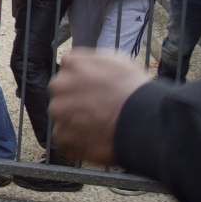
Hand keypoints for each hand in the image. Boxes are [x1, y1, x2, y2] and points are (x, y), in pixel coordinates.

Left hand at [47, 49, 150, 164]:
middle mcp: (59, 86)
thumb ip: (90, 61)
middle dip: (73, 100)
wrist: (141, 120)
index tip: (93, 90)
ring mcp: (59, 111)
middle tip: (95, 110)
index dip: (81, 81)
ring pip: (61, 116)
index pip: (68, 70)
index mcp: (72, 65)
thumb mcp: (115, 60)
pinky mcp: (62, 135)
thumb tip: (77, 63)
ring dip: (73, 121)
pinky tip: (92, 140)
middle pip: (61, 93)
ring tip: (96, 128)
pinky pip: (63, 138)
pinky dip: (74, 141)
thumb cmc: (133, 90)